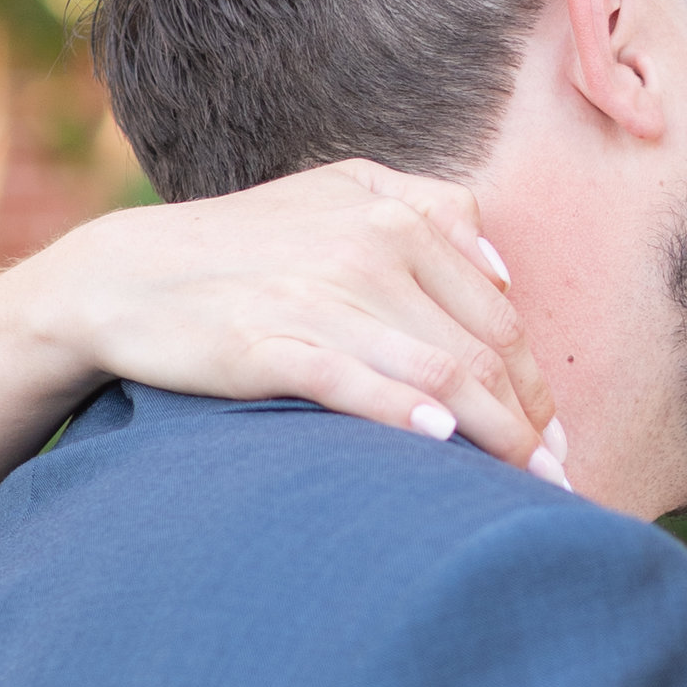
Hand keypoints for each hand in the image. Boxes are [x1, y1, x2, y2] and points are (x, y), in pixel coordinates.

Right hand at [26, 166, 566, 477]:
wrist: (125, 276)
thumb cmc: (243, 247)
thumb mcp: (336, 195)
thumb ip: (427, 210)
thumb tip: (502, 272)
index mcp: (398, 214)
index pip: (497, 316)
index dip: (537, 385)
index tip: (559, 440)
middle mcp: (371, 247)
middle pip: (484, 351)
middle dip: (531, 426)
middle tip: (560, 484)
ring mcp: (320, 295)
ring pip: (441, 373)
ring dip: (496, 439)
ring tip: (526, 491)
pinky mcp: (269, 343)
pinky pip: (356, 383)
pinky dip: (407, 415)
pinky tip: (442, 445)